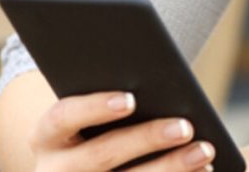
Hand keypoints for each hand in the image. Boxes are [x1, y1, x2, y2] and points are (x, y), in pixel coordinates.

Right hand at [29, 91, 216, 170]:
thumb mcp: (83, 119)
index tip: (131, 99)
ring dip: (170, 168)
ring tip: (204, 151)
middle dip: (146, 139)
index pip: (63, 118)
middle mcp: (54, 171)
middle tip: (185, 126)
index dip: (95, 108)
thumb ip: (106, 102)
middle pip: (101, 156)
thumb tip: (151, 85)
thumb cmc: (86, 132)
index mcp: (44, 138)